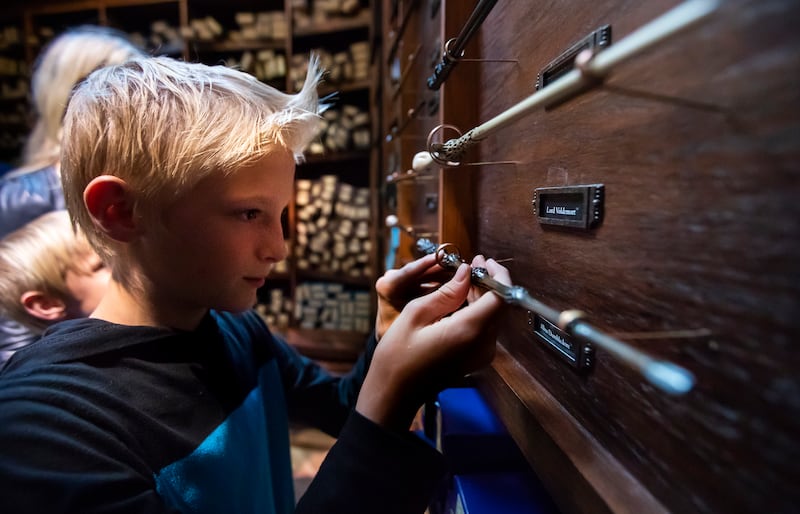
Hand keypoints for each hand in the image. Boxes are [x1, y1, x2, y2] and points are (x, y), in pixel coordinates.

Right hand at [357, 256, 510, 430]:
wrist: (395, 393)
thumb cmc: (398, 355)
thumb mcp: (416, 314)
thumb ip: (446, 292)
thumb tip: (466, 272)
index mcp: (469, 331)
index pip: (501, 297)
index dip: (496, 275)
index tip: (482, 261)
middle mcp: (483, 344)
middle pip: (499, 306)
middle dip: (489, 282)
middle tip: (471, 263)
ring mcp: (482, 354)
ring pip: (492, 316)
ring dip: (483, 295)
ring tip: (464, 277)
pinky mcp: (476, 358)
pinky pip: (485, 328)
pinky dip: (477, 310)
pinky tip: (461, 299)